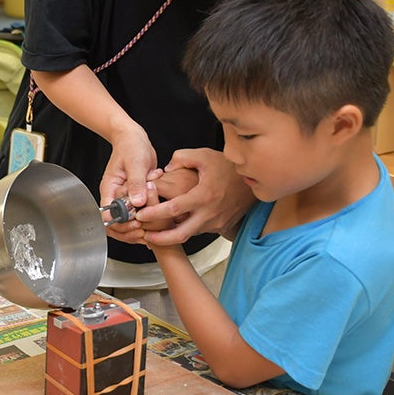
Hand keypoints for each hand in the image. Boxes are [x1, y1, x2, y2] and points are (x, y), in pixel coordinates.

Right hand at [100, 121, 160, 243]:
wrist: (134, 139)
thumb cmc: (131, 147)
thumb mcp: (135, 163)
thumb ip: (136, 183)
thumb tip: (137, 202)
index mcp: (110, 190)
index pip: (108, 216)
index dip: (121, 224)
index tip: (136, 224)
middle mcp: (116, 196)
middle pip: (116, 225)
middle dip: (130, 231)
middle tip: (146, 231)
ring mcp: (126, 198)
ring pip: (128, 222)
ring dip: (141, 225)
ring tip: (153, 224)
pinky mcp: (136, 197)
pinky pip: (139, 214)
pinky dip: (148, 217)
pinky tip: (157, 215)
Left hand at [136, 148, 255, 244]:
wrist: (253, 182)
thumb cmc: (228, 167)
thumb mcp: (204, 155)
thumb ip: (181, 158)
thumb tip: (165, 169)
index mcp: (203, 196)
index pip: (173, 209)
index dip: (154, 213)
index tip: (140, 214)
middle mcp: (209, 214)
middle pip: (180, 235)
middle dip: (159, 239)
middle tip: (145, 235)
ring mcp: (215, 223)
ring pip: (189, 234)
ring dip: (172, 235)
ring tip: (155, 230)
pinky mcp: (220, 227)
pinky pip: (199, 231)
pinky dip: (186, 229)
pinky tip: (175, 224)